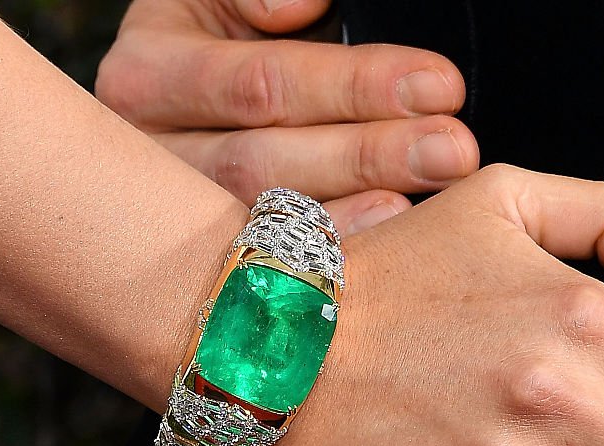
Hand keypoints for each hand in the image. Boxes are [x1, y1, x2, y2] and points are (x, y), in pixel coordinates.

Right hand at [96, 0, 478, 231]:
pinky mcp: (206, 254)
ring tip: (430, 200)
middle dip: (368, 155)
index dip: (353, 87)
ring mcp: (177, 216)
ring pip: (267, 221)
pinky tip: (388, 244)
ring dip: (359, 211)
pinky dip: (335, 253)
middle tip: (452, 151)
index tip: (438, 85)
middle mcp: (151, 153)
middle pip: (264, 162)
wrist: (185, 87)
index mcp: (151, 70)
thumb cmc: (225, 39)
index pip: (263, 83)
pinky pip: (274, 261)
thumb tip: (296, 9)